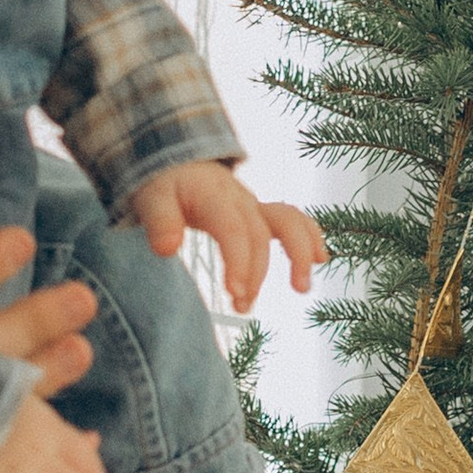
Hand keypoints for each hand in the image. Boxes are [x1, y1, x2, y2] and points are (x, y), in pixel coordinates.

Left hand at [131, 160, 325, 309]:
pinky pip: (294, 220)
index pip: (233, 230)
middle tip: (243, 307)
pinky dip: (310, 237)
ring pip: (288, 222)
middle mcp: (241, 200)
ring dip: (298, 254)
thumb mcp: (152, 199)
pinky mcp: (263, 214)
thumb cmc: (167, 186)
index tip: (233, 293)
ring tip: (301, 288)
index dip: (238, 261)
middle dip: (256, 274)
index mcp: (214, 197)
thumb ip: (160, 223)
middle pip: (260, 236)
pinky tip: (320, 260)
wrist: (181, 165)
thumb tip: (167, 249)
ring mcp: (256, 206)